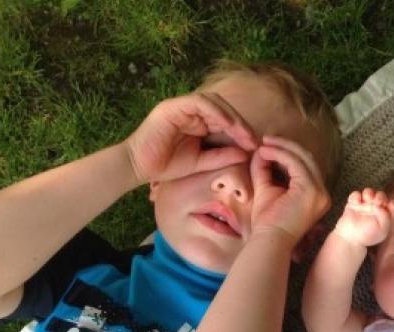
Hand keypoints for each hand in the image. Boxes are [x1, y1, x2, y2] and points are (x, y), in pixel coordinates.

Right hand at [124, 91, 256, 184]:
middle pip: (223, 108)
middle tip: (254, 139)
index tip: (255, 146)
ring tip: (243, 133)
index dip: (242, 131)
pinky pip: (199, 102)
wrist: (138, 167)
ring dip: (231, 116)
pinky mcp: (172, 107)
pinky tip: (227, 124)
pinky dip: (215, 111)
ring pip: (214, 101)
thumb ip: (221, 157)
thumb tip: (246, 153)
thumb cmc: (166, 166)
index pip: (225, 120)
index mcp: (198, 123)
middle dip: (241, 123)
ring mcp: (181, 107)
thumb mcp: (201, 163)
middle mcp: (191, 112)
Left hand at [249, 135, 330, 243]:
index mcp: (316, 195)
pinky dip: (279, 154)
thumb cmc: (268, 224)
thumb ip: (265, 170)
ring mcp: (319, 191)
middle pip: (307, 158)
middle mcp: (323, 193)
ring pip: (303, 157)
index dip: (288, 152)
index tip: (268, 146)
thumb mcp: (267, 190)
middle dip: (286, 145)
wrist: (269, 242)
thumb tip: (261, 150)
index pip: (305, 166)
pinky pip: (295, 163)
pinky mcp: (310, 190)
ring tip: (263, 144)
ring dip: (282, 147)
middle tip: (266, 139)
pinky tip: (264, 152)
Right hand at [334, 188, 393, 247]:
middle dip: (380, 196)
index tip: (389, 206)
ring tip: (367, 199)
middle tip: (377, 202)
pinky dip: (356, 196)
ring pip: (369, 192)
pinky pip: (355, 195)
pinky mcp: (353, 204)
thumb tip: (380, 206)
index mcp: (384, 216)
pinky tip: (357, 203)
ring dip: (369, 192)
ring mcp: (364, 206)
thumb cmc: (367, 236)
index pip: (393, 205)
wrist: (350, 239)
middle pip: (381, 196)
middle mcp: (375, 209)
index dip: (393, 203)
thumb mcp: (382, 229)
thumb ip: (385, 216)